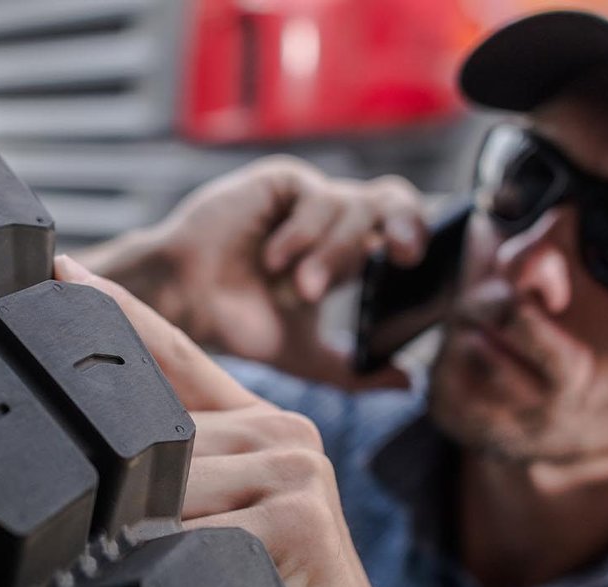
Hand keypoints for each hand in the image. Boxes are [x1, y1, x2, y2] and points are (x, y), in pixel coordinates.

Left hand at [54, 256, 425, 586]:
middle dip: (110, 495)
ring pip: (160, 490)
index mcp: (264, 428)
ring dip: (137, 546)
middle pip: (148, 439)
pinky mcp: (294, 523)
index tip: (54, 263)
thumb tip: (92, 459)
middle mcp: (283, 434)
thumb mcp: (231, 528)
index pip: (176, 355)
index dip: (114, 309)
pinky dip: (167, 576)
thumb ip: (180, 478)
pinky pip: (188, 541)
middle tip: (92, 546)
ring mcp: (293, 472)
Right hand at [93, 157, 426, 385]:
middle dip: (408, 224)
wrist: (185, 305)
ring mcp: (309, 198)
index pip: (405, 230)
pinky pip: (317, 194)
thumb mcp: (307, 356)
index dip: (421, 241)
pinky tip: (274, 260)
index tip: (422, 271)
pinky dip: (303, 233)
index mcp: (349, 253)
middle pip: (396, 200)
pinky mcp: (283, 181)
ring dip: (332, 254)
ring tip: (298, 290)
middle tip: (403, 256)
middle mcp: (334, 221)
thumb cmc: (239, 324)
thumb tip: (410, 384)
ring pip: (354, 207)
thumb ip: (357, 372)